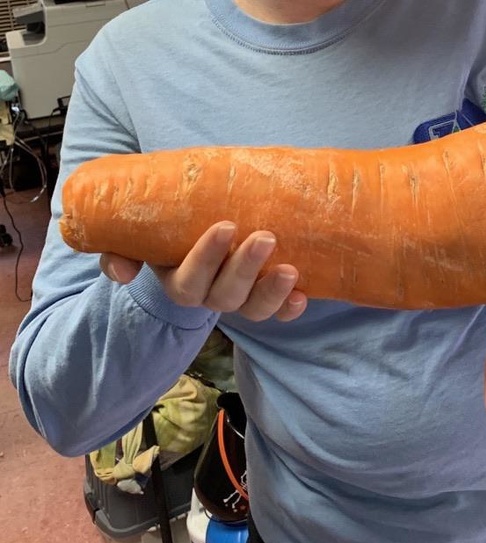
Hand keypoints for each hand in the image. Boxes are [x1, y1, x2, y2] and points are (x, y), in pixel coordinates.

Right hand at [100, 221, 306, 321]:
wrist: (197, 229)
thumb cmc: (172, 229)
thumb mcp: (143, 236)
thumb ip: (121, 249)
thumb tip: (121, 274)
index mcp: (181, 282)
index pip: (190, 282)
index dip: (206, 258)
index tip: (225, 225)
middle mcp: (211, 296)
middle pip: (226, 296)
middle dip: (246, 269)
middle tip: (266, 237)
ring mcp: (240, 299)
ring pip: (253, 309)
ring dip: (272, 293)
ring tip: (291, 271)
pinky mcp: (266, 298)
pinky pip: (279, 314)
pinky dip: (290, 308)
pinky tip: (303, 296)